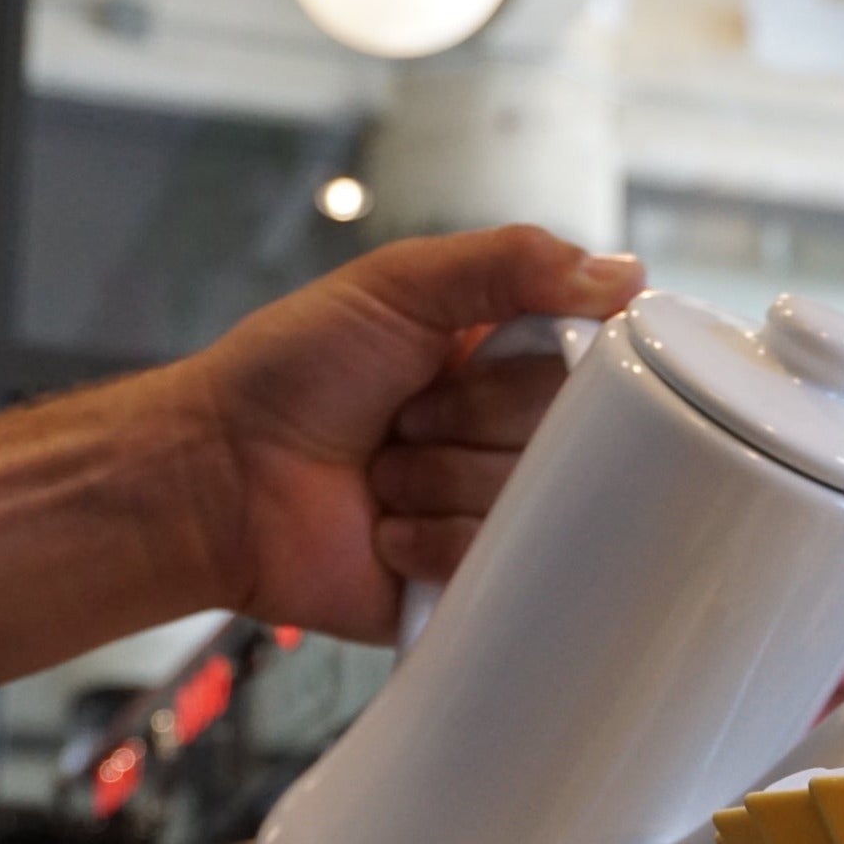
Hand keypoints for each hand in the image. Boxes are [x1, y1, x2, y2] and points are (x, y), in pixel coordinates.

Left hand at [179, 225, 643, 642]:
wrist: (217, 478)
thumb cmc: (290, 374)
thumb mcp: (398, 285)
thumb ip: (511, 263)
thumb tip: (625, 274)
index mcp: (509, 365)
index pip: (596, 367)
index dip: (549, 371)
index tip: (483, 362)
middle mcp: (514, 441)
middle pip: (572, 440)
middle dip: (472, 422)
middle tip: (405, 416)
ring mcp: (499, 514)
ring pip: (535, 505)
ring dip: (440, 482)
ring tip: (383, 476)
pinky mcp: (477, 580)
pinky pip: (504, 567)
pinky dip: (434, 544)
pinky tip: (387, 531)